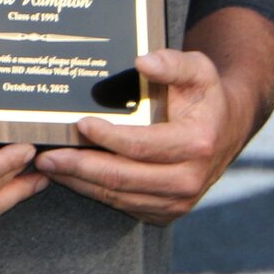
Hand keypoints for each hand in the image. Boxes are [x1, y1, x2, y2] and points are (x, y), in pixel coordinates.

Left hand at [34, 48, 245, 224]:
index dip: (107, 137)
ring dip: (81, 182)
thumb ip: (173, 62)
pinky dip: (95, 191)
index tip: (80, 124)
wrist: (226, 128)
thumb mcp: (198, 70)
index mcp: (197, 145)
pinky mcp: (166, 212)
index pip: (141, 146)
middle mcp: (188, 180)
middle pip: (122, 178)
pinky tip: (74, 177)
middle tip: (47, 155)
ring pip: (118, 196)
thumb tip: (142, 61)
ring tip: (51, 166)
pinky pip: (123, 204)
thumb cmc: (205, 96)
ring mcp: (177, 201)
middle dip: (79, 167)